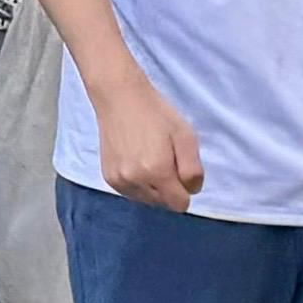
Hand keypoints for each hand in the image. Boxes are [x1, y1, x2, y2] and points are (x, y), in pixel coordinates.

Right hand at [88, 72, 207, 210]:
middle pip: (163, 204)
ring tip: (148, 160)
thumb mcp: (186, 136)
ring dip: (153, 188)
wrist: (119, 98)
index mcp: (157, 172)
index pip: (179, 205)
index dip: (185, 190)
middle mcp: (136, 181)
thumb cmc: (157, 114)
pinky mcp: (108, 177)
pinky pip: (131, 193)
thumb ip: (193, 170)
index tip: (180, 170)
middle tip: (164, 160)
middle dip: (169, 189)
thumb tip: (191, 191)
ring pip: (146, 200)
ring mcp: (119, 180)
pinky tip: (136, 162)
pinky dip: (137, 184)